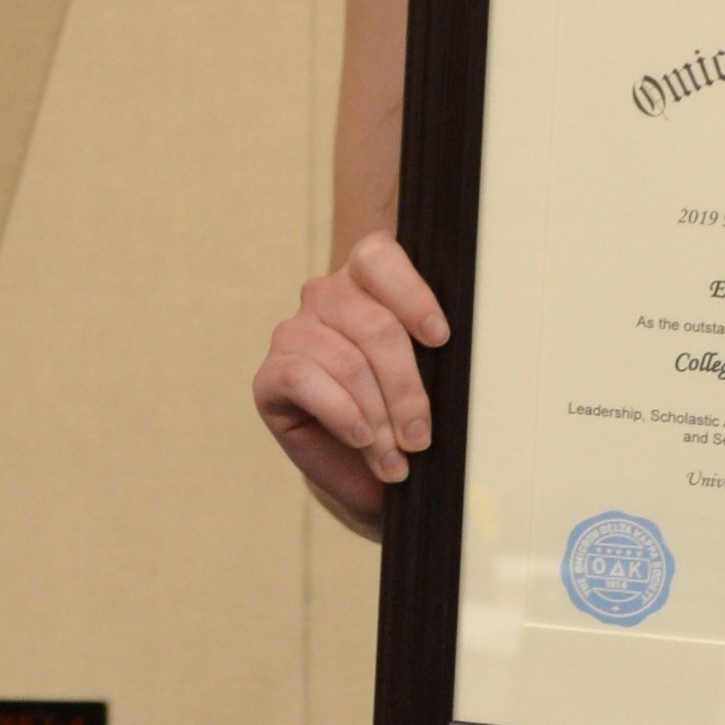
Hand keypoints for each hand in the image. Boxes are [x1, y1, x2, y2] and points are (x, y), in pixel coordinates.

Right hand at [252, 231, 449, 529]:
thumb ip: (431, 356)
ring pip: (348, 363)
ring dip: (377, 418)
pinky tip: (361, 439)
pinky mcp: (270, 374)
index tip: (440, 339)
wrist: (360, 466)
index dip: (412, 295)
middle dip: (405, 388)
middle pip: (375, 326)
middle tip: (420, 437)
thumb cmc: (398, 411)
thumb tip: (453, 363)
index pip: (379, 258)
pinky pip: (305, 382)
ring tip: (395, 457)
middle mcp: (326, 296)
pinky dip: (341, 415)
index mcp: (367, 280)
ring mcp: (294, 332)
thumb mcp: (425, 377)